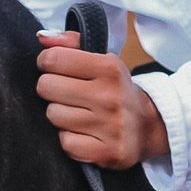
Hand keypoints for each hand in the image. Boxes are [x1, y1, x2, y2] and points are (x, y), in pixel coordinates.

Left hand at [35, 31, 169, 171]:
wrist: (148, 126)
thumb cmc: (116, 90)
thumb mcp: (102, 60)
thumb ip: (71, 43)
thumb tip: (42, 38)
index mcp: (109, 68)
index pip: (53, 59)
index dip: (47, 63)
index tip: (55, 68)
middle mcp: (110, 97)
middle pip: (46, 87)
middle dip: (51, 89)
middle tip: (66, 92)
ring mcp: (109, 127)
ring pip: (53, 115)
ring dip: (60, 114)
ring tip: (77, 113)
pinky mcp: (106, 152)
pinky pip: (65, 142)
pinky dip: (70, 139)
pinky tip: (83, 132)